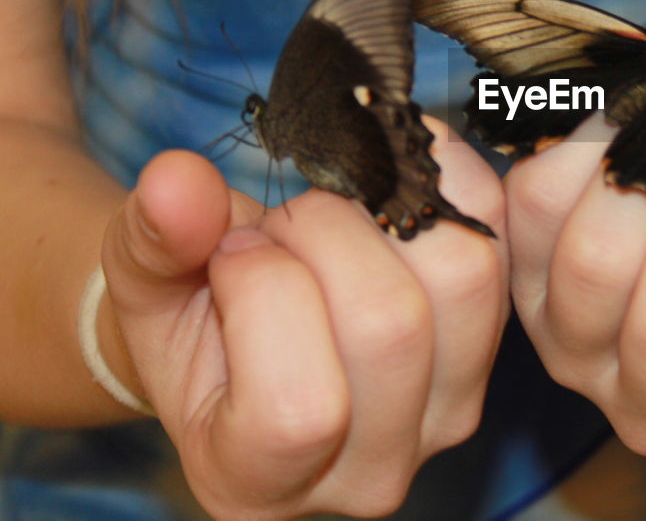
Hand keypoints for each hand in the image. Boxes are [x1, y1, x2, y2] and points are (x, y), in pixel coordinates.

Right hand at [97, 120, 506, 519]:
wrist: (243, 327)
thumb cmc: (190, 320)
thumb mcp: (146, 287)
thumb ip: (152, 242)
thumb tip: (176, 180)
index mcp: (262, 482)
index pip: (299, 407)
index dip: (264, 294)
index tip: (231, 250)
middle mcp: (373, 469)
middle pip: (391, 325)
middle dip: (323, 233)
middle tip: (281, 221)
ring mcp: (448, 410)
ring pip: (462, 277)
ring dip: (387, 210)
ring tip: (332, 210)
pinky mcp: (493, 343)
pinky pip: (497, 239)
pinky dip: (454, 180)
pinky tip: (396, 166)